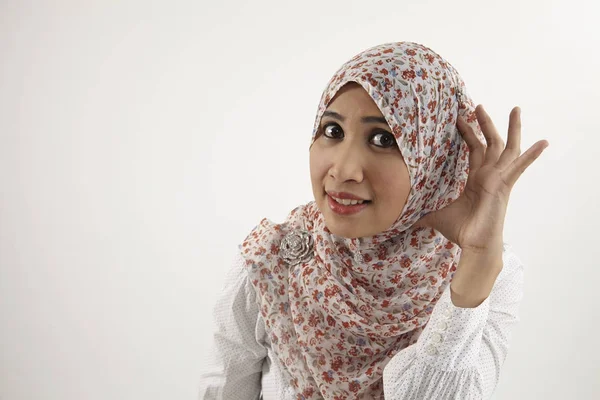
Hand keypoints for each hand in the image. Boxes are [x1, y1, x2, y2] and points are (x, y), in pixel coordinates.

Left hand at [414, 105, 548, 255]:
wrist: (474, 245)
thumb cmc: (461, 231)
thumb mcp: (436, 215)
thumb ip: (421, 212)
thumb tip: (402, 217)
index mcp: (476, 180)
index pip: (473, 150)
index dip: (467, 133)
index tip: (458, 118)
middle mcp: (489, 176)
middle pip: (489, 143)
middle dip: (484, 123)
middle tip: (477, 105)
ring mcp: (499, 179)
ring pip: (507, 147)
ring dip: (511, 128)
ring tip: (515, 108)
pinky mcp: (505, 185)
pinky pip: (520, 167)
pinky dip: (532, 155)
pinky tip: (543, 142)